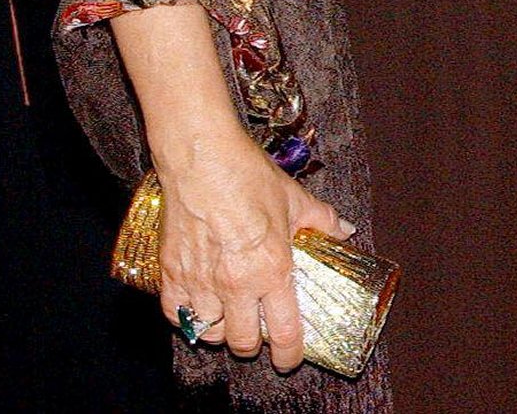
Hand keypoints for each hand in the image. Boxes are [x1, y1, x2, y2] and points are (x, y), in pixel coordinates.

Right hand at [156, 127, 354, 371]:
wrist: (201, 157)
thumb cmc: (247, 175)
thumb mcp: (293, 197)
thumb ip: (321, 220)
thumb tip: (345, 232)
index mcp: (271, 269)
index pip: (284, 333)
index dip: (290, 355)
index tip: (290, 359)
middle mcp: (235, 284)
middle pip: (243, 344)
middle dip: (253, 345)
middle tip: (258, 331)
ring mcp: (200, 282)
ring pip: (210, 334)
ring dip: (221, 330)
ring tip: (229, 314)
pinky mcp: (171, 274)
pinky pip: (177, 316)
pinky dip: (188, 317)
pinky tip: (198, 304)